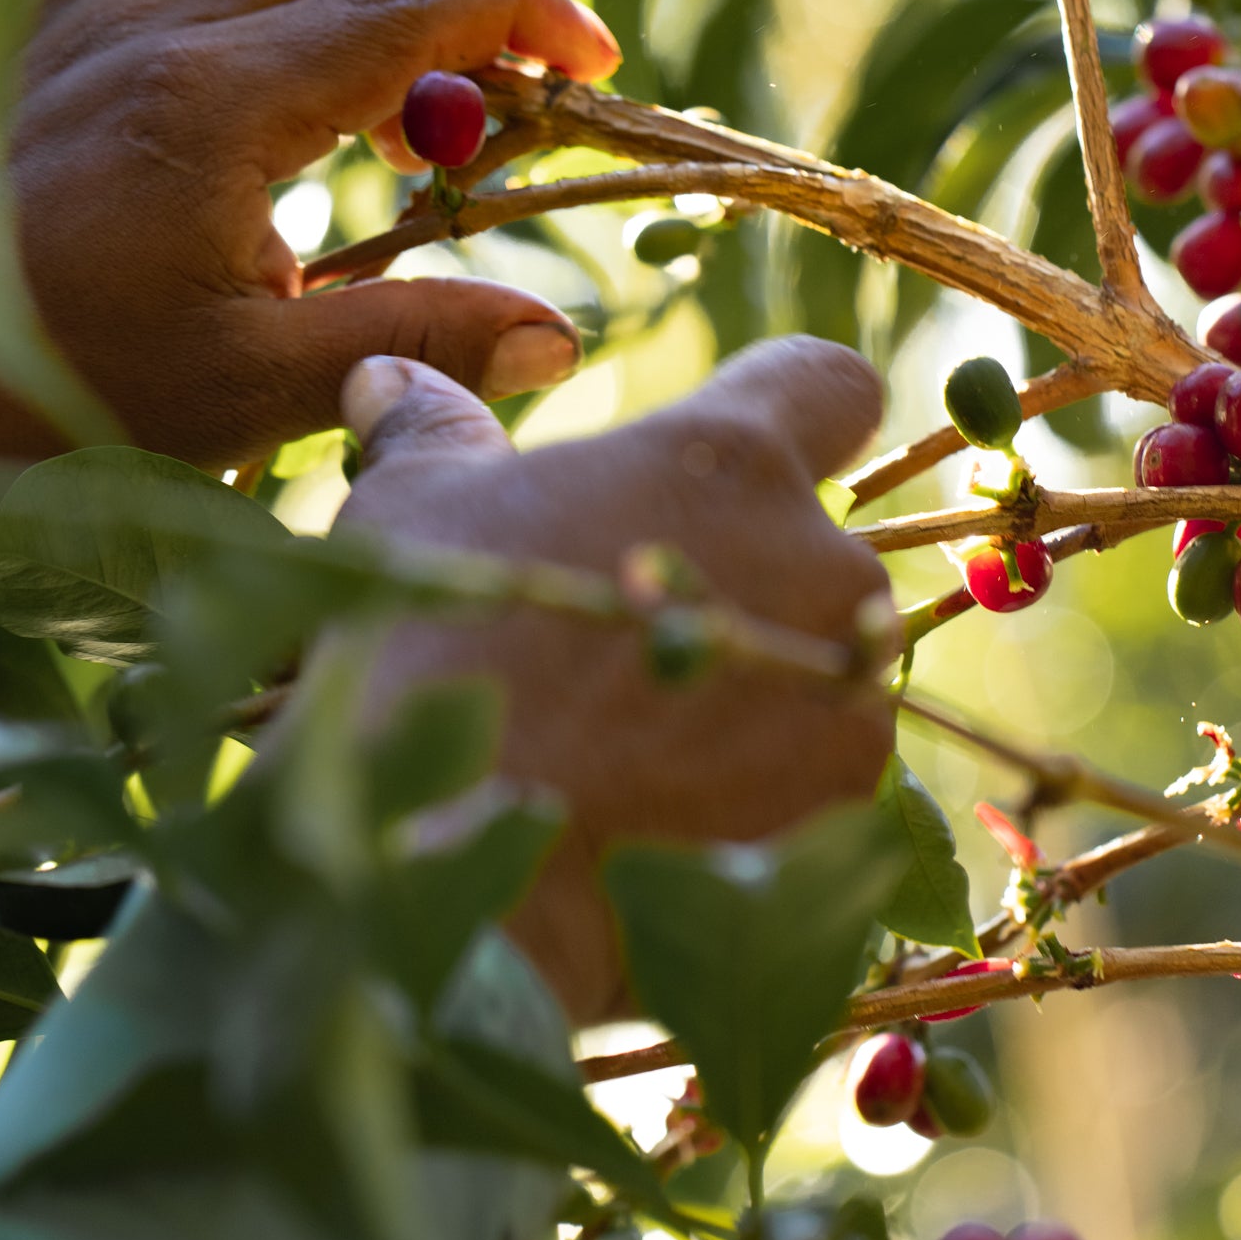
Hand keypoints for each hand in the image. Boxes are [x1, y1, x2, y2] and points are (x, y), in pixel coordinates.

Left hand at [8, 0, 620, 469]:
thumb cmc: (79, 396)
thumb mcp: (253, 395)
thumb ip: (408, 343)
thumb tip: (556, 331)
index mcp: (214, 110)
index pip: (410, 9)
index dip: (524, 17)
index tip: (585, 64)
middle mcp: (145, 30)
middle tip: (464, 114)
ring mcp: (74, 14)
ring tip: (347, 31)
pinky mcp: (35, 28)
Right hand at [333, 336, 894, 1024]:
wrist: (444, 864)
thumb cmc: (421, 656)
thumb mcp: (409, 512)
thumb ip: (436, 429)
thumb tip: (392, 375)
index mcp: (727, 458)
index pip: (830, 385)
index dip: (793, 413)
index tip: (739, 461)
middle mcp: (820, 558)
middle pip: (817, 545)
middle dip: (750, 580)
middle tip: (633, 639)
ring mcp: (847, 686)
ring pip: (827, 662)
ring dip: (764, 686)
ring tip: (643, 742)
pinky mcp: (848, 798)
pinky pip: (825, 768)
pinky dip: (769, 785)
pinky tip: (675, 812)